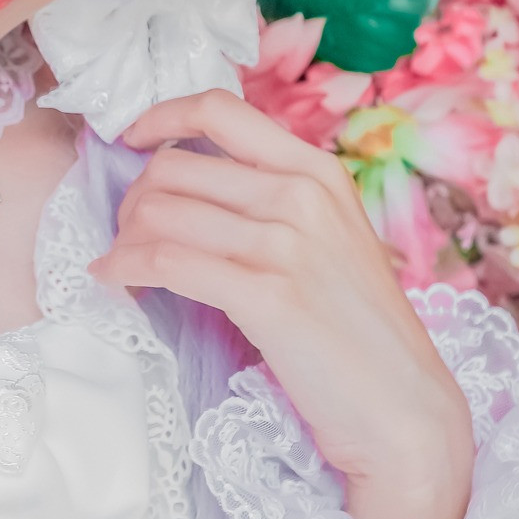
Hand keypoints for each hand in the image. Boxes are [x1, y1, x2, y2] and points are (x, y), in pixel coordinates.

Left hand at [88, 89, 474, 518]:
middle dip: (133, 199)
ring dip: (124, 239)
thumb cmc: (358, 332)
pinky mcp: (266, 296)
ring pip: (160, 211)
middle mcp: (302, 194)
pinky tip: (115, 282)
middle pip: (173, 166)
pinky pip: (165, 260)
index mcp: (317, 171)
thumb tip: (187, 184)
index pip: (219, 109)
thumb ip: (274, 203)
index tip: (130, 139)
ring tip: (120, 264)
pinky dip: (125, 269)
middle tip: (127, 235)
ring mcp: (286, 243)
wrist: (402, 408)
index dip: (159, 116)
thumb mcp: (329, 240)